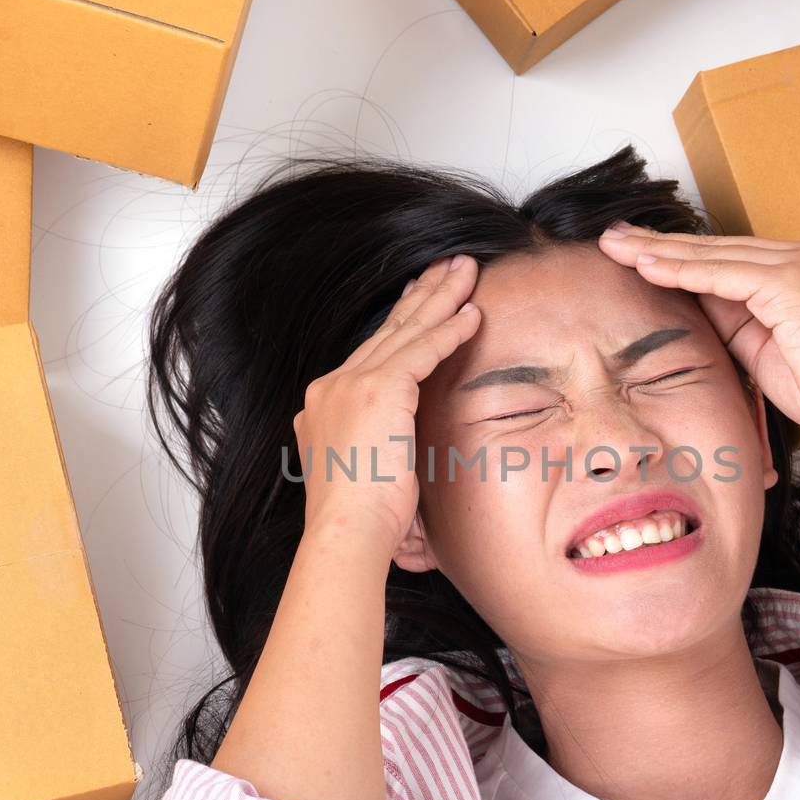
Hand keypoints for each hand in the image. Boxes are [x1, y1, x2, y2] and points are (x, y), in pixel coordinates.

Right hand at [293, 253, 480, 552]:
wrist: (346, 534)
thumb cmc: (361, 522)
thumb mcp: (363, 471)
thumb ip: (374, 445)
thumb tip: (392, 448)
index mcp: (325, 403)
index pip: (372, 353)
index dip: (401, 323)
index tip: (419, 299)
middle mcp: (332, 386)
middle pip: (388, 331)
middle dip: (422, 296)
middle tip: (447, 266)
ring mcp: (351, 384)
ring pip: (406, 331)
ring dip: (441, 298)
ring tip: (467, 270)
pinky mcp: (378, 390)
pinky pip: (422, 351)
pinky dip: (450, 331)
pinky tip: (473, 314)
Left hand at [595, 222, 799, 445]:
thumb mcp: (761, 345)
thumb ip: (731, 315)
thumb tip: (690, 296)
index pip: (726, 256)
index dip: (678, 254)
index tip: (636, 252)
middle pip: (715, 247)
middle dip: (658, 243)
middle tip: (612, 237)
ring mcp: (799, 263)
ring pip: (713, 255)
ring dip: (659, 251)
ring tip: (616, 247)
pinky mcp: (790, 280)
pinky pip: (721, 274)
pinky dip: (681, 271)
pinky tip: (646, 267)